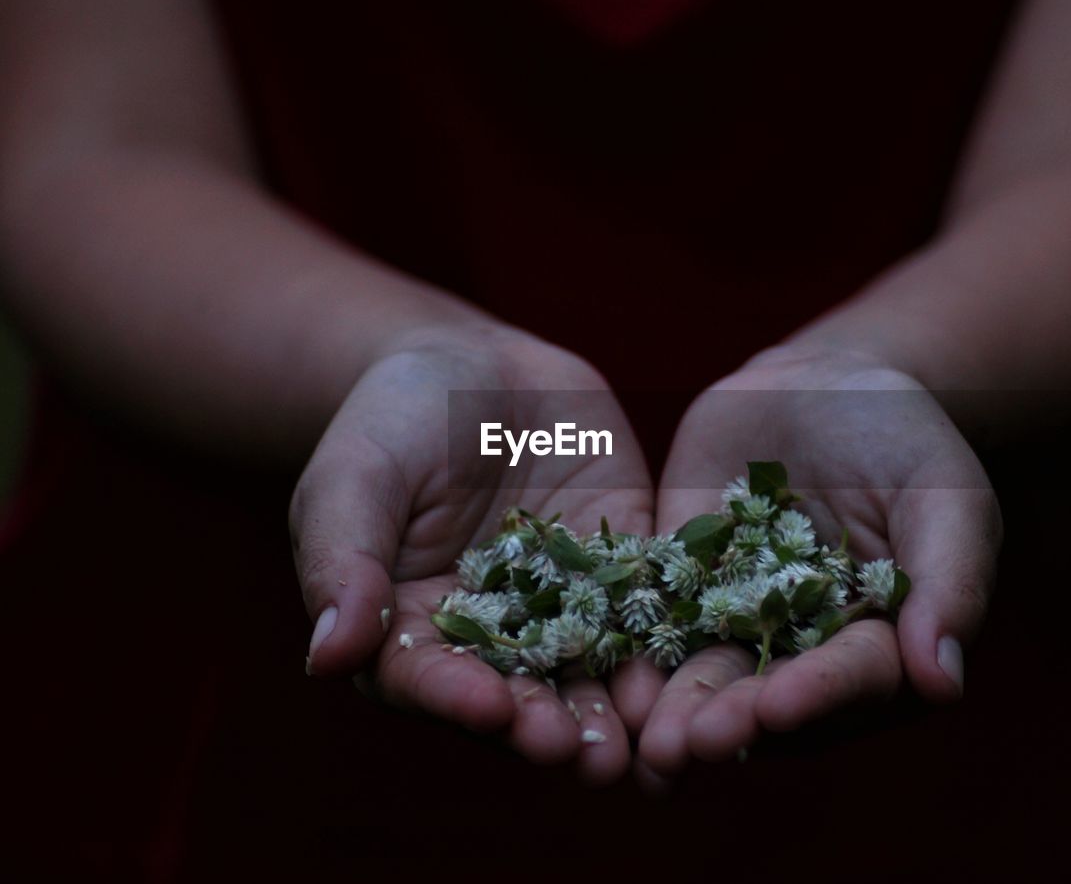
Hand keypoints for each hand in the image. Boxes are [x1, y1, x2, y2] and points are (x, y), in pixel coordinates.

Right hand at [290, 324, 654, 783]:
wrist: (472, 363)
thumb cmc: (390, 420)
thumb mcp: (353, 477)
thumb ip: (340, 561)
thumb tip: (327, 657)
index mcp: (411, 630)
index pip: (431, 680)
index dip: (459, 698)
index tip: (491, 709)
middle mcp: (492, 636)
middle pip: (519, 695)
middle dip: (551, 726)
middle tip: (585, 755)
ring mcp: (563, 604)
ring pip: (589, 669)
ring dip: (616, 709)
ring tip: (642, 741)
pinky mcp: (622, 568)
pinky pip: (649, 608)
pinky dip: (670, 639)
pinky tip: (696, 662)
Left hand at [635, 344, 1001, 783]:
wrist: (819, 385)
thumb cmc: (903, 437)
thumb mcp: (944, 493)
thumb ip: (950, 580)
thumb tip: (941, 684)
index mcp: (880, 643)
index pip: (854, 680)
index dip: (817, 695)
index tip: (777, 706)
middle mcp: (804, 653)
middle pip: (769, 697)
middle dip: (731, 722)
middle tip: (689, 746)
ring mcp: (735, 625)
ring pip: (704, 678)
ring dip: (673, 713)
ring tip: (643, 742)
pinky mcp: (677, 590)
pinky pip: (648, 625)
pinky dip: (626, 655)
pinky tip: (597, 684)